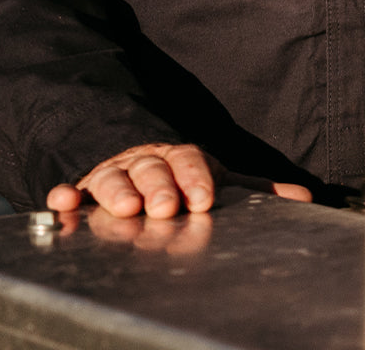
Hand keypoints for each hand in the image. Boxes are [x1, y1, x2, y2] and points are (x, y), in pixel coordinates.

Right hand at [45, 142, 312, 219]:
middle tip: (164, 205)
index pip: (190, 161)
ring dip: (117, 190)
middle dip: (158, 186)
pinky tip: (63, 199)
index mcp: (180, 157)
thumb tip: (302, 197)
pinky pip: (74, 189)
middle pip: (151, 169)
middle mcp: (146, 161)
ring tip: (126, 207)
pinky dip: (66, 193)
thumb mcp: (216, 181)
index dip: (196, 177)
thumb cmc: (181, 178)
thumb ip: (253, 190)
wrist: (136, 160)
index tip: (203, 198)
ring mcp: (113, 173)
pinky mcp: (84, 189)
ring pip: (112, 177)